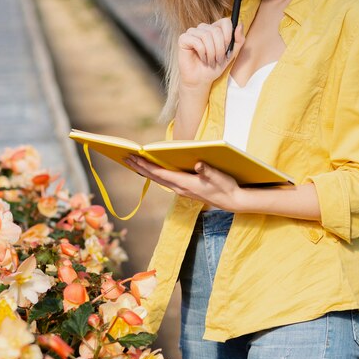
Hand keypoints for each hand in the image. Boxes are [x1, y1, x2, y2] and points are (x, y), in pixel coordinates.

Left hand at [124, 155, 242, 210]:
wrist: (233, 201)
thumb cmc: (226, 187)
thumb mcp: (219, 177)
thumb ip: (208, 171)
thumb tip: (198, 164)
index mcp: (184, 183)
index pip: (160, 173)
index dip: (146, 165)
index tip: (134, 157)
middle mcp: (179, 188)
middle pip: (154, 177)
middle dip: (139, 166)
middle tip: (125, 157)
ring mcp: (181, 190)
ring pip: (158, 179)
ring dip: (145, 170)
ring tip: (133, 162)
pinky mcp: (184, 189)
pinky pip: (165, 181)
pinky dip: (154, 174)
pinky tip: (151, 169)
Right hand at [178, 18, 244, 89]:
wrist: (201, 79)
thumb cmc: (215, 66)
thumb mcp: (231, 54)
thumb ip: (238, 40)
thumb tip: (240, 24)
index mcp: (214, 29)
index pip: (225, 22)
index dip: (228, 35)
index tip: (227, 48)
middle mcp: (203, 28)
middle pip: (216, 31)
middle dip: (220, 49)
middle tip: (218, 60)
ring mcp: (192, 32)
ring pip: (206, 36)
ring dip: (211, 52)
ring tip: (210, 61)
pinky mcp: (183, 39)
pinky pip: (196, 41)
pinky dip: (202, 53)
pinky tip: (202, 59)